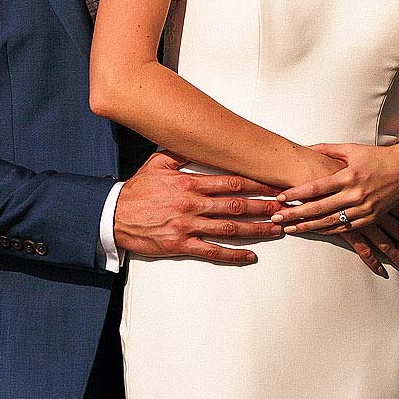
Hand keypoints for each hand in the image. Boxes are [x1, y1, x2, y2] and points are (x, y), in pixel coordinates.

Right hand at [114, 150, 285, 264]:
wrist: (113, 216)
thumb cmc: (136, 190)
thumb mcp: (156, 164)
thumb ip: (180, 155)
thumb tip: (200, 142)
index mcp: (188, 184)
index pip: (229, 183)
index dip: (255, 185)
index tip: (273, 186)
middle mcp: (191, 205)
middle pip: (236, 206)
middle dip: (264, 207)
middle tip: (285, 208)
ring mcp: (187, 226)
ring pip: (229, 228)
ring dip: (256, 229)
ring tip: (277, 230)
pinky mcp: (181, 245)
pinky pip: (212, 251)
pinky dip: (233, 254)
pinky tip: (250, 255)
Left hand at [271, 142, 398, 235]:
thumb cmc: (376, 156)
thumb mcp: (351, 149)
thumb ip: (326, 149)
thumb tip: (303, 147)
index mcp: (348, 176)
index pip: (317, 187)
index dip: (297, 193)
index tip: (280, 198)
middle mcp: (356, 194)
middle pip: (320, 208)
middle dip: (295, 214)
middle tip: (276, 218)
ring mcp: (365, 208)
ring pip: (331, 221)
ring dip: (309, 226)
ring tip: (289, 229)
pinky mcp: (372, 217)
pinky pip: (347, 228)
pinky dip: (329, 230)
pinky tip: (314, 231)